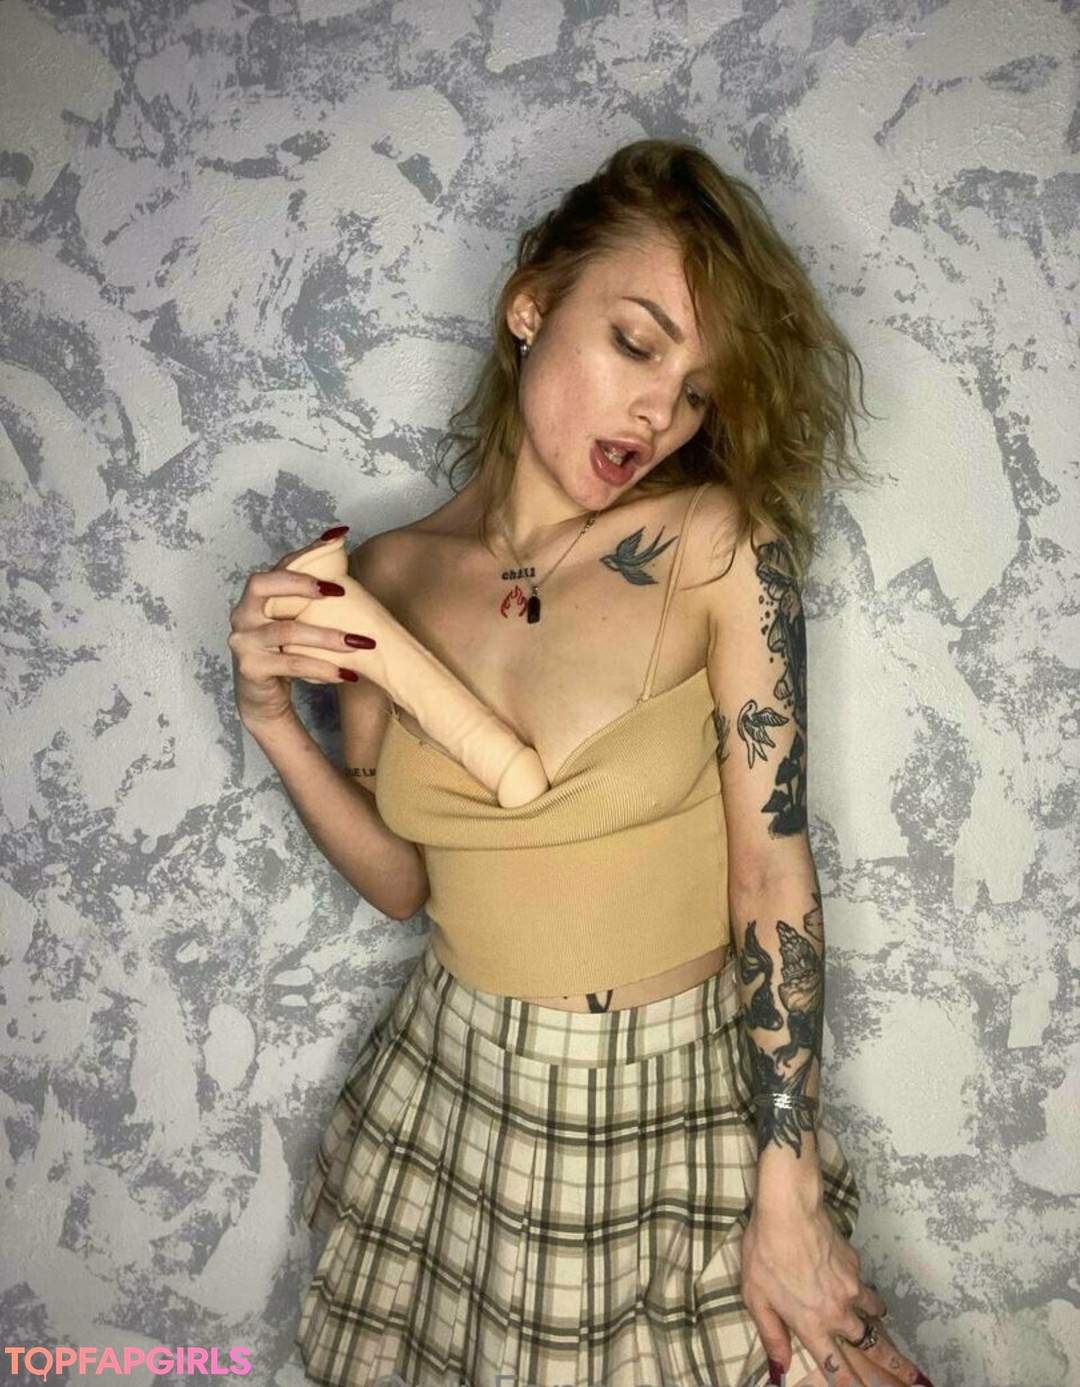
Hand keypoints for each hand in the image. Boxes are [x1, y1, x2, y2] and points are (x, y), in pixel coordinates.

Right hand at [227, 528, 375, 728]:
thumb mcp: (298, 619)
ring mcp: (244, 641)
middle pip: (263, 585)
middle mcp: (243, 613)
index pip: (279, 565)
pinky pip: (291, 664)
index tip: (337, 540)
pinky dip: (322, 668)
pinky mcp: (251, 668)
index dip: (305, 552)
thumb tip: (341, 545)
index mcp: (256, 596)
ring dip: (327, 636)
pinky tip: (346, 672)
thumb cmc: (284, 651)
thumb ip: (312, 592)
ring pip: (286, 631)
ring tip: (358, 643)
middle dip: (301, 584)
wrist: (263, 697)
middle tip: (340, 591)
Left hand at [742, 1200, 930, 1385]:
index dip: (853, 1385)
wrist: (790, 1209)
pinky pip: (863, 1284)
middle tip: (911, 1378)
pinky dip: (862, 1289)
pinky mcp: (855, 1264)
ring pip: (874, 1314)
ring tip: (881, 1325)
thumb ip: (771, 1333)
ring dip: (878, 1323)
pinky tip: (853, 1281)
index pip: (837, 1367)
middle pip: (869, 1346)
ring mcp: (851, 1288)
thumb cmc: (765, 1251)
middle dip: (891, 1364)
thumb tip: (781, 1367)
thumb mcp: (755, 1295)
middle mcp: (837, 1312)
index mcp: (812, 1325)